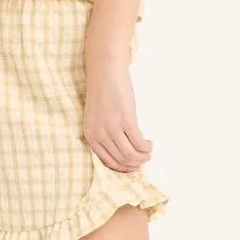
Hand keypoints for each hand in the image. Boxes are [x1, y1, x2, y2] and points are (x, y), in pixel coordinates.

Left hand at [83, 52, 152, 171]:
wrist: (105, 72)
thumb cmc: (102, 92)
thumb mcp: (95, 117)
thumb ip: (103, 133)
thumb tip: (120, 150)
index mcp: (90, 136)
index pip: (108, 162)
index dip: (124, 168)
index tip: (133, 165)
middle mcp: (99, 134)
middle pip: (121, 160)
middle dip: (136, 163)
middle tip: (144, 158)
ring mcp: (112, 127)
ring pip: (130, 155)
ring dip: (143, 157)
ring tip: (148, 151)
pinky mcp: (126, 119)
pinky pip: (138, 142)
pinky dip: (146, 147)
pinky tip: (149, 143)